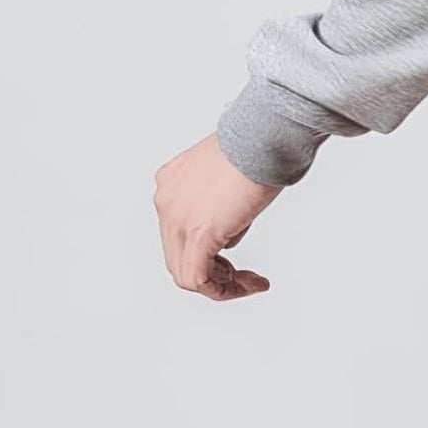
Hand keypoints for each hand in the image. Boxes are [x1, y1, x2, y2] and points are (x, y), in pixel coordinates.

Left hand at [153, 134, 281, 299]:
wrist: (261, 138)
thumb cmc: (256, 149)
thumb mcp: (228, 181)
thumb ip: (219, 208)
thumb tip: (227, 232)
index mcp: (171, 184)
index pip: (178, 235)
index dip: (207, 256)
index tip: (235, 261)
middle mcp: (166, 201)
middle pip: (178, 258)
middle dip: (213, 273)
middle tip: (242, 277)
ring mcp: (176, 218)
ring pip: (186, 273)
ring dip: (220, 285)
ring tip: (250, 281)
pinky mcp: (196, 233)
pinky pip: (198, 279)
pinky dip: (224, 290)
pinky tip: (250, 283)